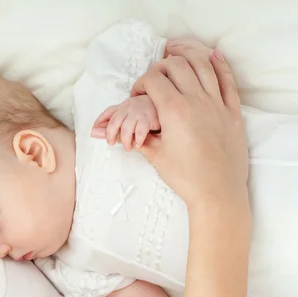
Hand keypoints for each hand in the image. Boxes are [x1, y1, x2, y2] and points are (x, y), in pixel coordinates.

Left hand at [92, 95, 160, 150]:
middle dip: (110, 134)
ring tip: (128, 148)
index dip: (100, 121)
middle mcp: (129, 107)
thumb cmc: (147, 111)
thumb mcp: (129, 116)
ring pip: (126, 128)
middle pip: (114, 121)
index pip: (108, 112)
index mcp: (124, 106)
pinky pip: (140, 130)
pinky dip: (138, 139)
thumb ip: (113, 124)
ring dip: (125, 140)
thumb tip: (93, 133)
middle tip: (110, 143)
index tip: (93, 130)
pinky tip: (138, 144)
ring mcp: (139, 111)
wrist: (167, 102)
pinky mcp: (150, 117)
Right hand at [120, 46, 247, 210]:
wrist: (217, 192)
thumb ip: (138, 137)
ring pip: (203, 64)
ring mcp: (217, 103)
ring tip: (177, 54)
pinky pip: (228, 79)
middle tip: (154, 78)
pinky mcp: (232, 111)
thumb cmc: (185, 176)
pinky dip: (219, 64)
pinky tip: (212, 55)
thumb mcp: (156, 156)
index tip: (137, 95)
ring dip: (188, 54)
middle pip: (176, 65)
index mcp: (174, 111)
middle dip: (160, 66)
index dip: (141, 83)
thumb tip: (115, 132)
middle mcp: (197, 101)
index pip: (154, 79)